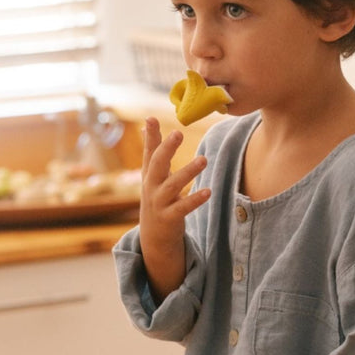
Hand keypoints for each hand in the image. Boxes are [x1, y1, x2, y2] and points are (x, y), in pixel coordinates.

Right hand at [139, 117, 209, 302]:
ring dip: (188, 172)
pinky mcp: (169, 218)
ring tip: (203, 159)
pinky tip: (208, 191)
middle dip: (167, 149)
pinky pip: (182, 208)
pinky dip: (195, 200)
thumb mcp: (152, 173)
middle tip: (178, 133)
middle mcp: (151, 186)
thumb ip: (152, 148)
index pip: (149, 151)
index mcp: (149, 173)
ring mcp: (159, 202)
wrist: (153, 236)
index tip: (151, 118)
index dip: (150, 135)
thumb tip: (146, 122)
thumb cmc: (156, 197)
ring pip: (172, 185)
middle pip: (157, 165)